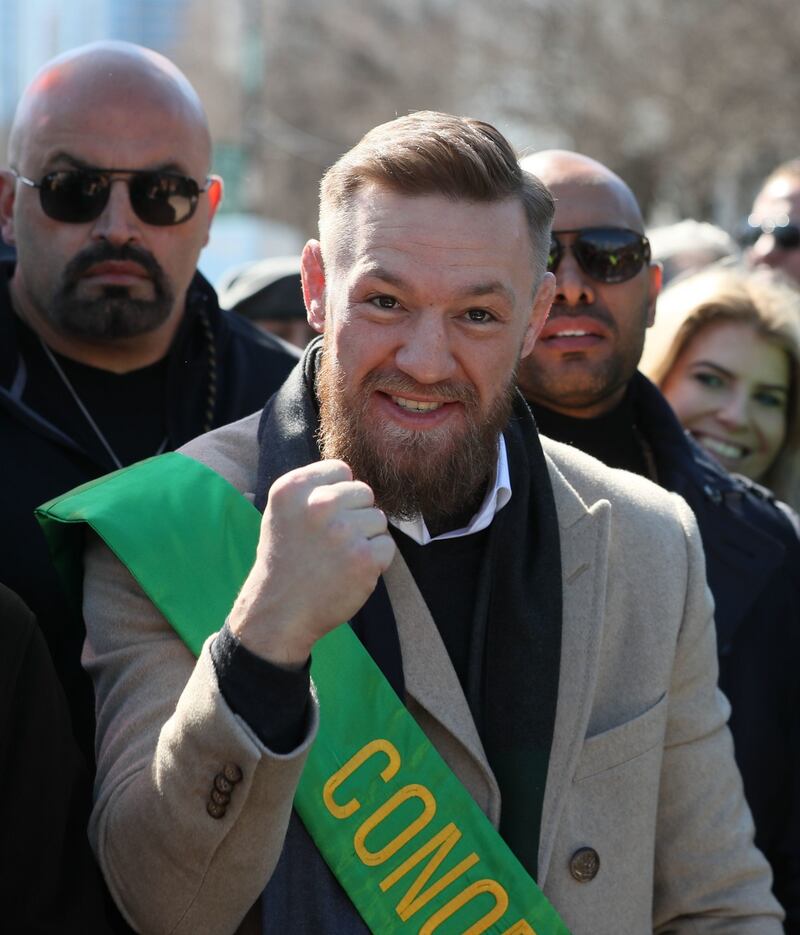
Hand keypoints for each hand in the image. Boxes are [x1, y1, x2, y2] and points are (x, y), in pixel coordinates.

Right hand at [228, 460, 394, 665]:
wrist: (279, 611)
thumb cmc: (284, 560)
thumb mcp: (283, 512)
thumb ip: (313, 488)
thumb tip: (353, 477)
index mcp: (293, 487)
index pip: (341, 470)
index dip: (337, 494)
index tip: (321, 518)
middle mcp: (318, 504)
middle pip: (364, 492)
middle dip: (354, 515)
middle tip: (330, 542)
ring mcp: (343, 531)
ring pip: (378, 518)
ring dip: (365, 537)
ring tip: (338, 557)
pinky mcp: (365, 558)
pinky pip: (386, 545)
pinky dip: (375, 560)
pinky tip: (350, 571)